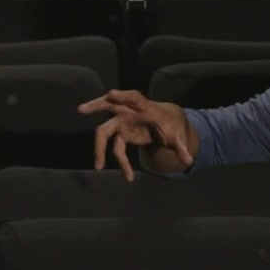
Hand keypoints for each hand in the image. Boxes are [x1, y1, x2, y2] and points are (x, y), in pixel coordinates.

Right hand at [77, 89, 193, 180]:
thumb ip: (181, 148)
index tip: (111, 94)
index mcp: (145, 107)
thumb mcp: (178, 135)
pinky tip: (128, 176)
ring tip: (98, 166)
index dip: (122, 96)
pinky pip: (115, 148)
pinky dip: (121, 162)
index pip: (133, 98)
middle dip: (95, 106)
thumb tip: (189, 160)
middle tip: (81, 109)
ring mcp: (122, 122)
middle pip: (109, 106)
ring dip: (99, 147)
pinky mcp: (121, 134)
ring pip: (104, 130)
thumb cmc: (171, 125)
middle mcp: (129, 112)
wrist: (167, 123)